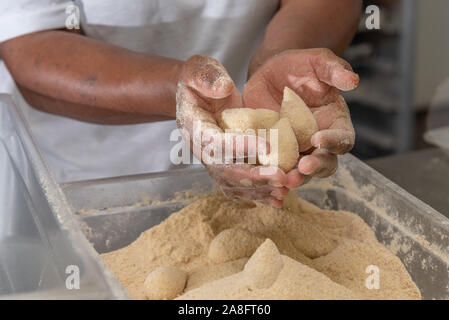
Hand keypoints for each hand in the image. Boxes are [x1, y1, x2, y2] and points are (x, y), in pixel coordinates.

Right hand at [176, 55, 288, 206]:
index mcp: (194, 127)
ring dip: (259, 189)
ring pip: (233, 184)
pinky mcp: (225, 167)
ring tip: (285, 189)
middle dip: (253, 176)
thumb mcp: (197, 69)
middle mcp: (202, 150)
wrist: (197, 97)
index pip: (215, 141)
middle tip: (281, 177)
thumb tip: (223, 87)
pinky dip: (258, 194)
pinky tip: (279, 198)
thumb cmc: (200, 81)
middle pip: (224, 171)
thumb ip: (206, 76)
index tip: (267, 145)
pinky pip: (239, 187)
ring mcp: (213, 162)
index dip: (239, 145)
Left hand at [243, 48, 358, 188]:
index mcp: (335, 123)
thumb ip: (333, 69)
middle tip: (302, 169)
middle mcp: (318, 143)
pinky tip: (261, 178)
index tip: (317, 139)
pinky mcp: (274, 154)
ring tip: (282, 180)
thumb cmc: (297, 66)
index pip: (343, 139)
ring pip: (300, 173)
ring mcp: (296, 151)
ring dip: (294, 179)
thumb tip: (353, 80)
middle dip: (315, 168)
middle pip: (325, 163)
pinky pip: (275, 169)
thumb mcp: (315, 61)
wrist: (268, 74)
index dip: (333, 142)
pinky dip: (270, 176)